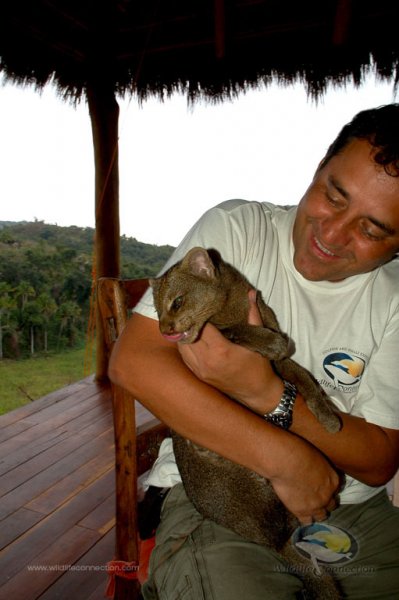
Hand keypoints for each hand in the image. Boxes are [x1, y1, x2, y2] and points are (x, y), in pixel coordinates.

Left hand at [178, 291, 281, 409]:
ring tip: (189, 320)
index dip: (199, 313)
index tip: (202, 303)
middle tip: (193, 309)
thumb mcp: (256, 341)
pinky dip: (184, 344)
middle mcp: (205, 360)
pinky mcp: (197, 374)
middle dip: (189, 321)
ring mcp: (199, 369)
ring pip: (181, 345)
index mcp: (220, 350)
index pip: (200, 325)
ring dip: (184, 332)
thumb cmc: (258, 367)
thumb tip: (251, 293)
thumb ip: (252, 315)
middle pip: (187, 334)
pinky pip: (184, 355)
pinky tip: (190, 336)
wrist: (256, 393)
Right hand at [269, 436, 340, 524]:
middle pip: (332, 504)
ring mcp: (316, 505)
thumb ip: (318, 467)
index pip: (336, 488)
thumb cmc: (298, 452)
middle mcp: (328, 495)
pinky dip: (304, 518)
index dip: (328, 488)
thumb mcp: (315, 456)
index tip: (321, 486)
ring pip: (322, 516)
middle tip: (316, 497)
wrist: (285, 462)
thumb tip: (312, 468)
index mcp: (333, 479)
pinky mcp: (302, 511)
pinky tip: (300, 512)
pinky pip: (307, 521)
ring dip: (317, 512)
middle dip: (325, 501)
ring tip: (309, 508)